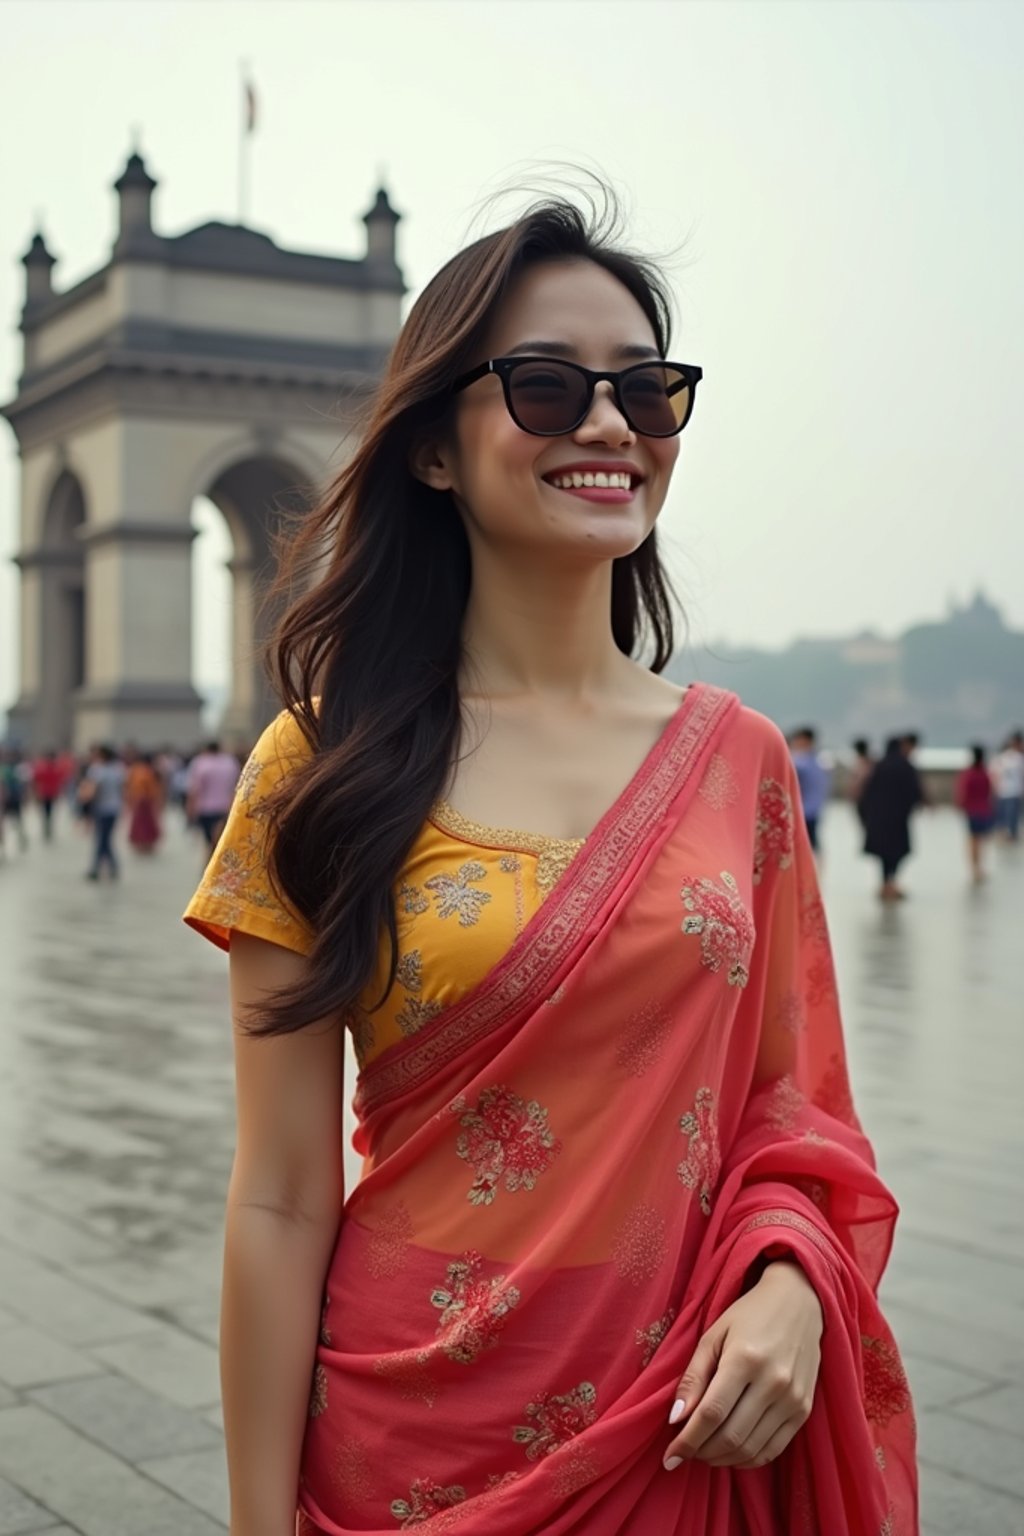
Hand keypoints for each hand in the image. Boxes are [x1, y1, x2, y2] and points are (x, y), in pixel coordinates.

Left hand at [663, 1260, 822, 1471]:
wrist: (800, 1303)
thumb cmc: (748, 1316)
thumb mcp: (713, 1336)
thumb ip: (693, 1377)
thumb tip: (675, 1419)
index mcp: (744, 1359)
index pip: (711, 1413)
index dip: (687, 1440)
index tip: (669, 1457)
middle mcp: (773, 1382)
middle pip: (731, 1436)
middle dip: (701, 1452)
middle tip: (685, 1452)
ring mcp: (792, 1399)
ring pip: (751, 1449)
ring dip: (722, 1459)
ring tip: (704, 1453)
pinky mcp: (804, 1410)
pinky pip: (773, 1449)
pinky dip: (748, 1459)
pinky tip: (731, 1452)